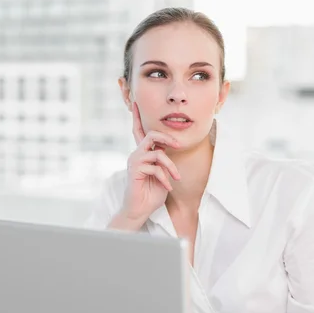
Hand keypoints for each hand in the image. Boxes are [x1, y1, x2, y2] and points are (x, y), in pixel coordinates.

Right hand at [119, 102, 181, 222]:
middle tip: (179, 145)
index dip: (137, 117)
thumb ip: (164, 161)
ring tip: (176, 177)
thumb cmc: (152, 193)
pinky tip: (168, 186)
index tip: (135, 102)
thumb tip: (169, 151)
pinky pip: (155, 167)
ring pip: (157, 152)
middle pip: (151, 134)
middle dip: (167, 137)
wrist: (140, 210)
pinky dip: (165, 177)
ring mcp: (135, 161)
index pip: (139, 131)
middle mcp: (137, 154)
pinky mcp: (135, 171)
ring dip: (170, 165)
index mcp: (143, 153)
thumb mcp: (162, 174)